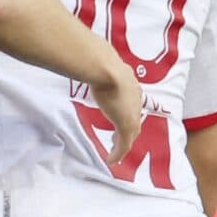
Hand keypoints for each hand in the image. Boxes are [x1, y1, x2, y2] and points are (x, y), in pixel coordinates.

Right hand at [89, 50, 145, 167]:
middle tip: (119, 139)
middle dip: (128, 131)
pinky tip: (111, 160)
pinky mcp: (126, 125)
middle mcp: (135, 100)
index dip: (126, 112)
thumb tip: (81, 56)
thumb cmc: (100, 64)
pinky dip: (118, 153)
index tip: (118, 117)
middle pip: (134, 120)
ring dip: (124, 143)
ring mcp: (132, 113)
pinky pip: (123, 144)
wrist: (107, 70)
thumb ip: (94, 64)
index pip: (132, 103)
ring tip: (116, 152)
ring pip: (131, 134)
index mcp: (131, 86)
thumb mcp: (99, 65)